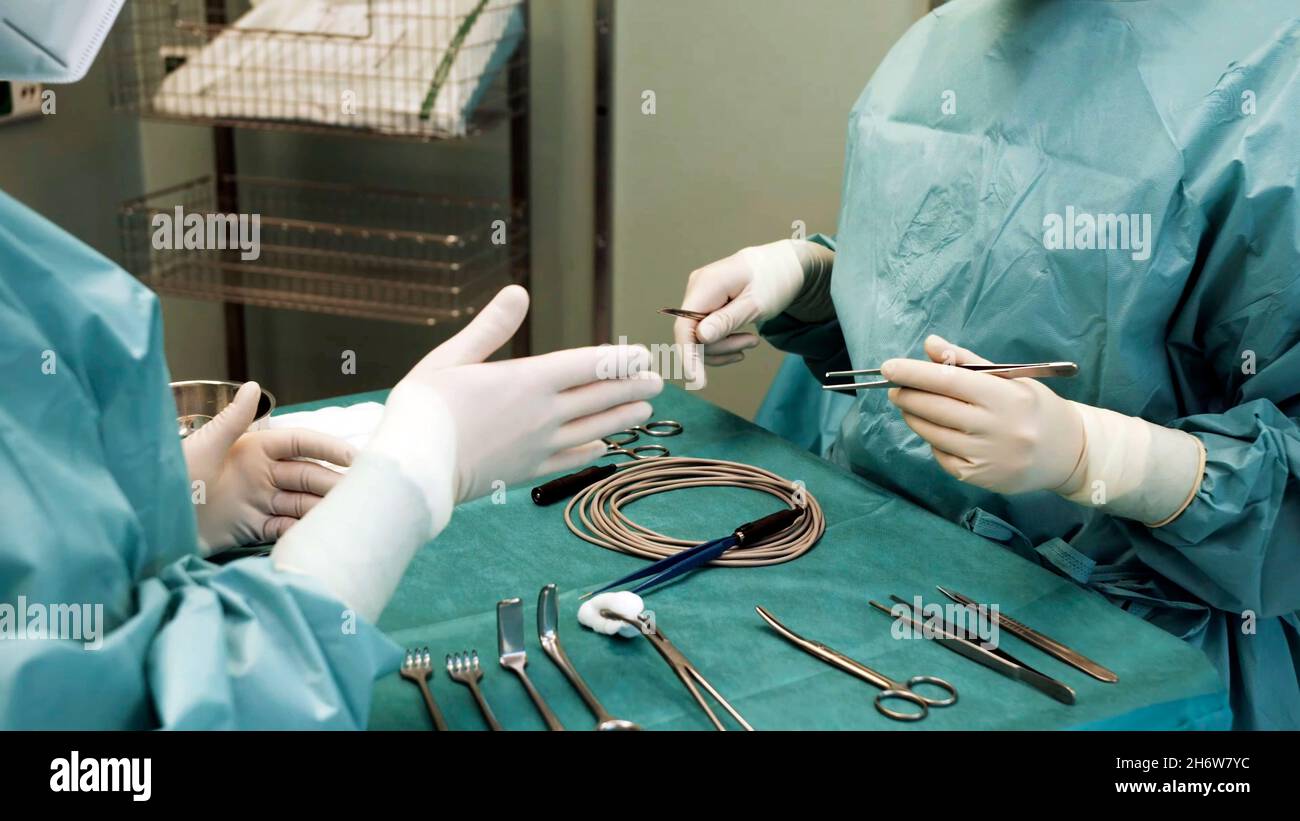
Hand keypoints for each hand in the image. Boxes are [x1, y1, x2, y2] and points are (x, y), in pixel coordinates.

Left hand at [182, 382, 355, 553]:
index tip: (355, 458)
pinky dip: (300, 532)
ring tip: (346, 519)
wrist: (148, 524)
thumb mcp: (202, 447)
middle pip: (307, 476)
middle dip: (332, 483)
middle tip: (360, 496)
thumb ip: (233, 420)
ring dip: (321, 509)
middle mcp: (261, 474)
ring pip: (301, 503)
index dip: (328, 449)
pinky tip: (316, 536)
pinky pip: (284, 528)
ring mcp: (258, 502)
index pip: (300, 444)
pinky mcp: (251, 528)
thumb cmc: (171, 480)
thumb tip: (254, 385)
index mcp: (253, 449)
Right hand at [371, 285, 663, 504]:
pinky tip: (602, 445)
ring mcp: (538, 446)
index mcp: (527, 380)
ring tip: (644, 409)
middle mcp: (542, 414)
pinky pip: (571, 460)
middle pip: (600, 397)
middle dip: (632, 386)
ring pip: (594, 428)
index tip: (640, 355)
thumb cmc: (423, 409)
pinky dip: (592, 450)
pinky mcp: (527, 472)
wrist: (413, 470)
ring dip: (622, 417)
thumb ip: (490, 327)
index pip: (587, 365)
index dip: (618, 359)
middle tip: (657, 380)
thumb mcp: (451, 357)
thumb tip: (518, 293)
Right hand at [673, 241, 806, 386]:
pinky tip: (743, 341)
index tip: (697, 381)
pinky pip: (706, 334)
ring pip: (699, 339)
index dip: (688, 355)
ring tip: (752, 341)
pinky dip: (724, 343)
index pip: (684, 326)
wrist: (782, 266)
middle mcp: (696, 289)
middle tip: (752, 344)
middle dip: (721, 348)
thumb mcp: (756, 303)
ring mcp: (699, 298)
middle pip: (693, 336)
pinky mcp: (705, 306)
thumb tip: (700, 338)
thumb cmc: (774, 280)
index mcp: (706, 284)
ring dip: (725, 347)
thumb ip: (727, 320)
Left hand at [882, 335, 1084, 494]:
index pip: (948, 381)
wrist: (1069, 453)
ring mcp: (985, 457)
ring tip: (912, 405)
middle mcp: (995, 428)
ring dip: (914, 417)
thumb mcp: (1011, 378)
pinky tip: (940, 431)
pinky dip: (933, 441)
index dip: (914, 373)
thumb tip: (931, 345)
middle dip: (907, 395)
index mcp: (1005, 397)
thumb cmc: (1035, 408)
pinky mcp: (978, 478)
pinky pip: (941, 456)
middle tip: (895, 388)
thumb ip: (968, 362)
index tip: (888, 367)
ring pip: (932, 433)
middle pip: (934, 408)